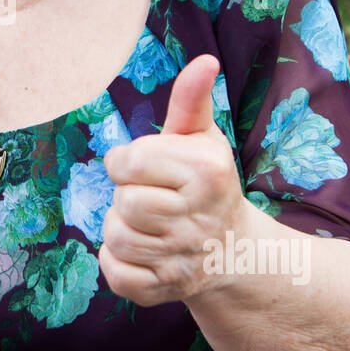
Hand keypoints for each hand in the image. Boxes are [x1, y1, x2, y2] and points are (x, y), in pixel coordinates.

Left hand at [99, 54, 251, 306]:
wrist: (233, 249)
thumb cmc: (205, 182)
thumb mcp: (200, 137)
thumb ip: (191, 100)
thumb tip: (205, 60)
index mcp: (207, 172)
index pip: (129, 162)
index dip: (126, 162)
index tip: (146, 167)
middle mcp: (200, 218)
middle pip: (124, 203)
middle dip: (126, 197)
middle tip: (150, 198)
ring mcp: (184, 259)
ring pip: (116, 239)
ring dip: (121, 229)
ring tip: (146, 224)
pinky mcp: (166, 290)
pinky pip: (116, 275)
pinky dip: (117, 264)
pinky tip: (140, 253)